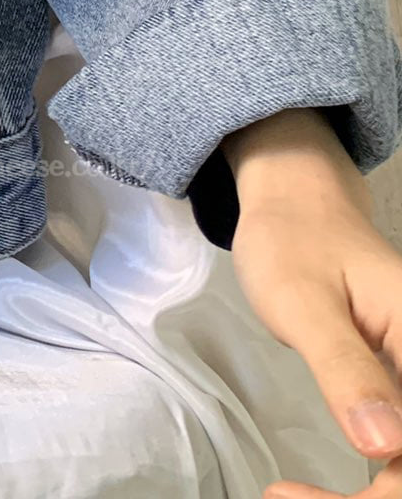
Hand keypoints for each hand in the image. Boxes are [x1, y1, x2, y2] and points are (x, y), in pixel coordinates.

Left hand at [225, 108, 401, 497]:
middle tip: (288, 496)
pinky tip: (315, 492)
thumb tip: (385, 448)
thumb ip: (345, 368)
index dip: (383, 495)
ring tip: (292, 495)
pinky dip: (371, 483)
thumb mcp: (305, 302)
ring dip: (371, 497)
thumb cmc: (294, 242)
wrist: (297, 205)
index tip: (297, 495)